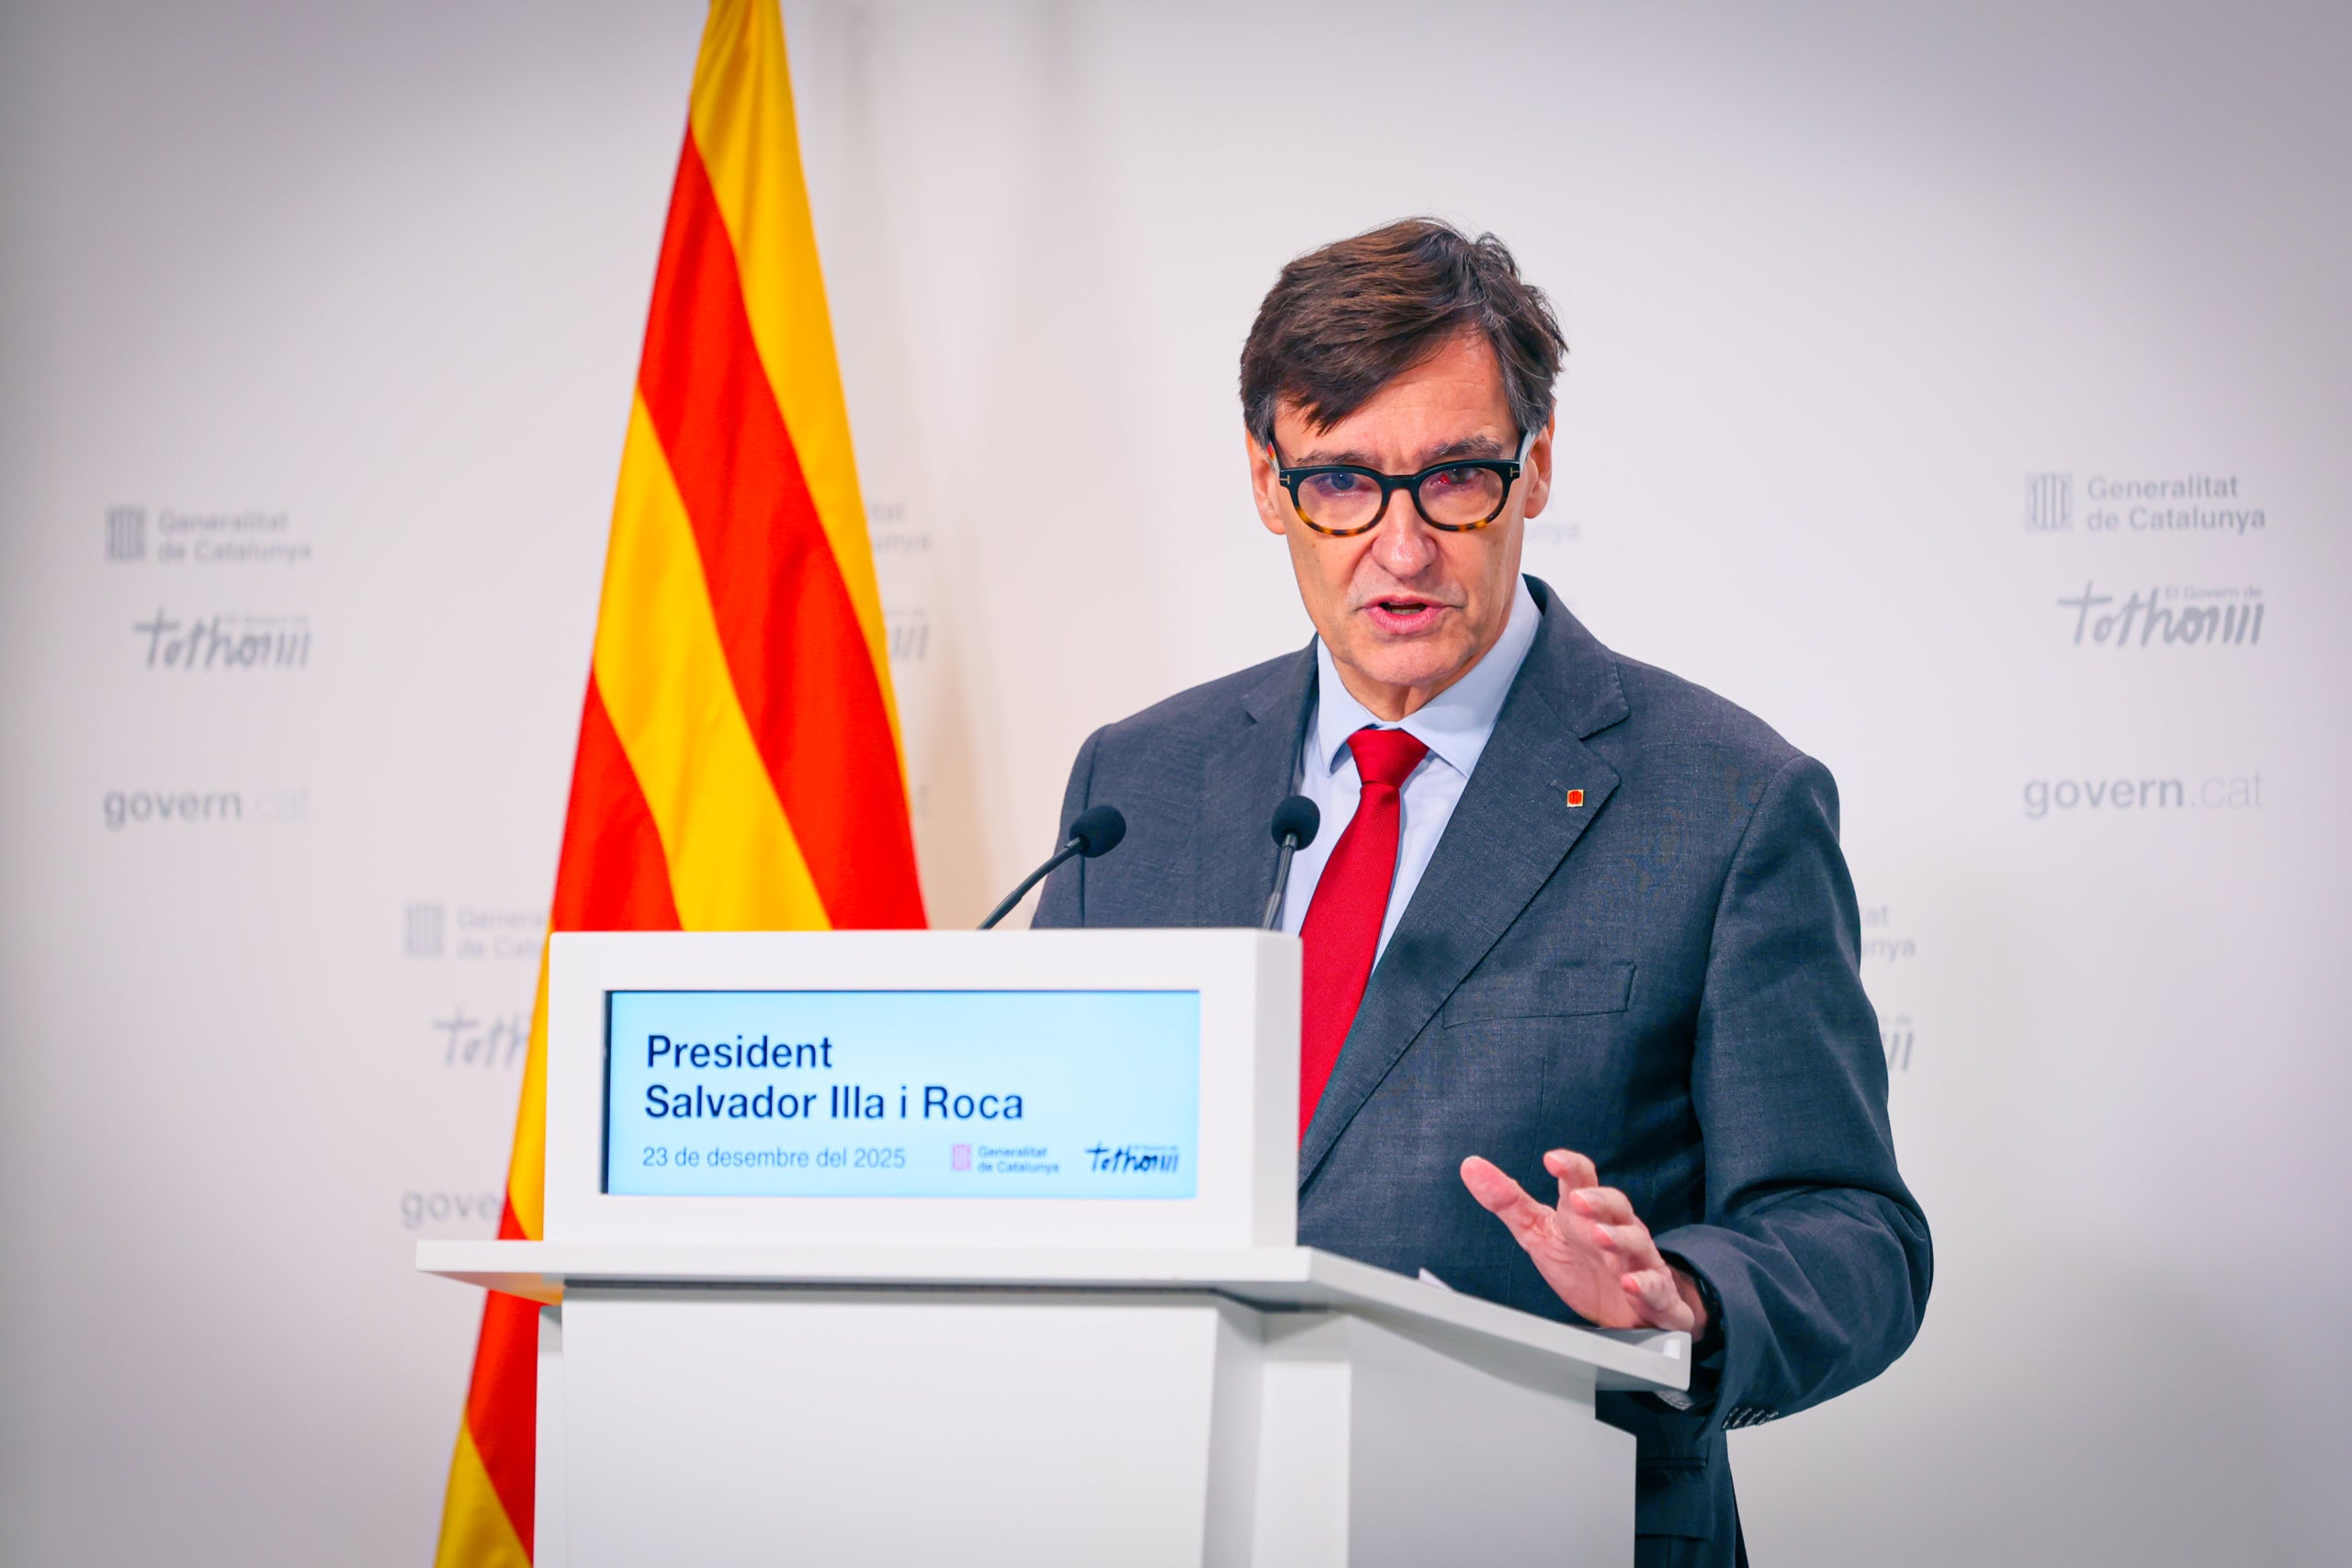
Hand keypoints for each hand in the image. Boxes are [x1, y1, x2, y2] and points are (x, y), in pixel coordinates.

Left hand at [1460, 1149, 1707, 1334]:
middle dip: (1598, 1200)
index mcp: (1588, 1213)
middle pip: (1615, 1205)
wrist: (1630, 1311)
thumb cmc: (1583, 1263)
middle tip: (1577, 1200)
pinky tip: (1631, 1284)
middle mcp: (1618, 1230)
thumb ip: (1507, 1201)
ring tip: (1600, 1236)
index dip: (1571, 1168)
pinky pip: (1658, 1289)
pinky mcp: (1656, 1296)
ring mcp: (1639, 1262)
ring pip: (1638, 1242)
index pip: (1583, 1180)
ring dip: (1621, 1238)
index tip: (1552, 1160)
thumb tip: (1471, 1167)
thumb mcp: (1539, 1232)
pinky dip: (1647, 1286)